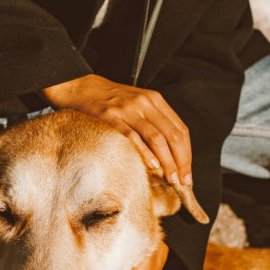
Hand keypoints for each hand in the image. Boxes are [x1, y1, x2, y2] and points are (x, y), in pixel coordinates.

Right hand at [41, 74, 191, 185]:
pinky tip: (152, 166)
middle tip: (181, 181)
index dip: (187, 154)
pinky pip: (132, 137)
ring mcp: (127, 109)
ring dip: (167, 161)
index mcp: (155, 100)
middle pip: (173, 135)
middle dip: (180, 161)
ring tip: (170, 178)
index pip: (180, 130)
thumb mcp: (138, 105)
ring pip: (156, 138)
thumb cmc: (112, 102)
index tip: (187, 173)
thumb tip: (171, 157)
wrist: (82, 88)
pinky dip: (145, 153)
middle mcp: (145, 103)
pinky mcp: (110, 117)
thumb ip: (154, 124)